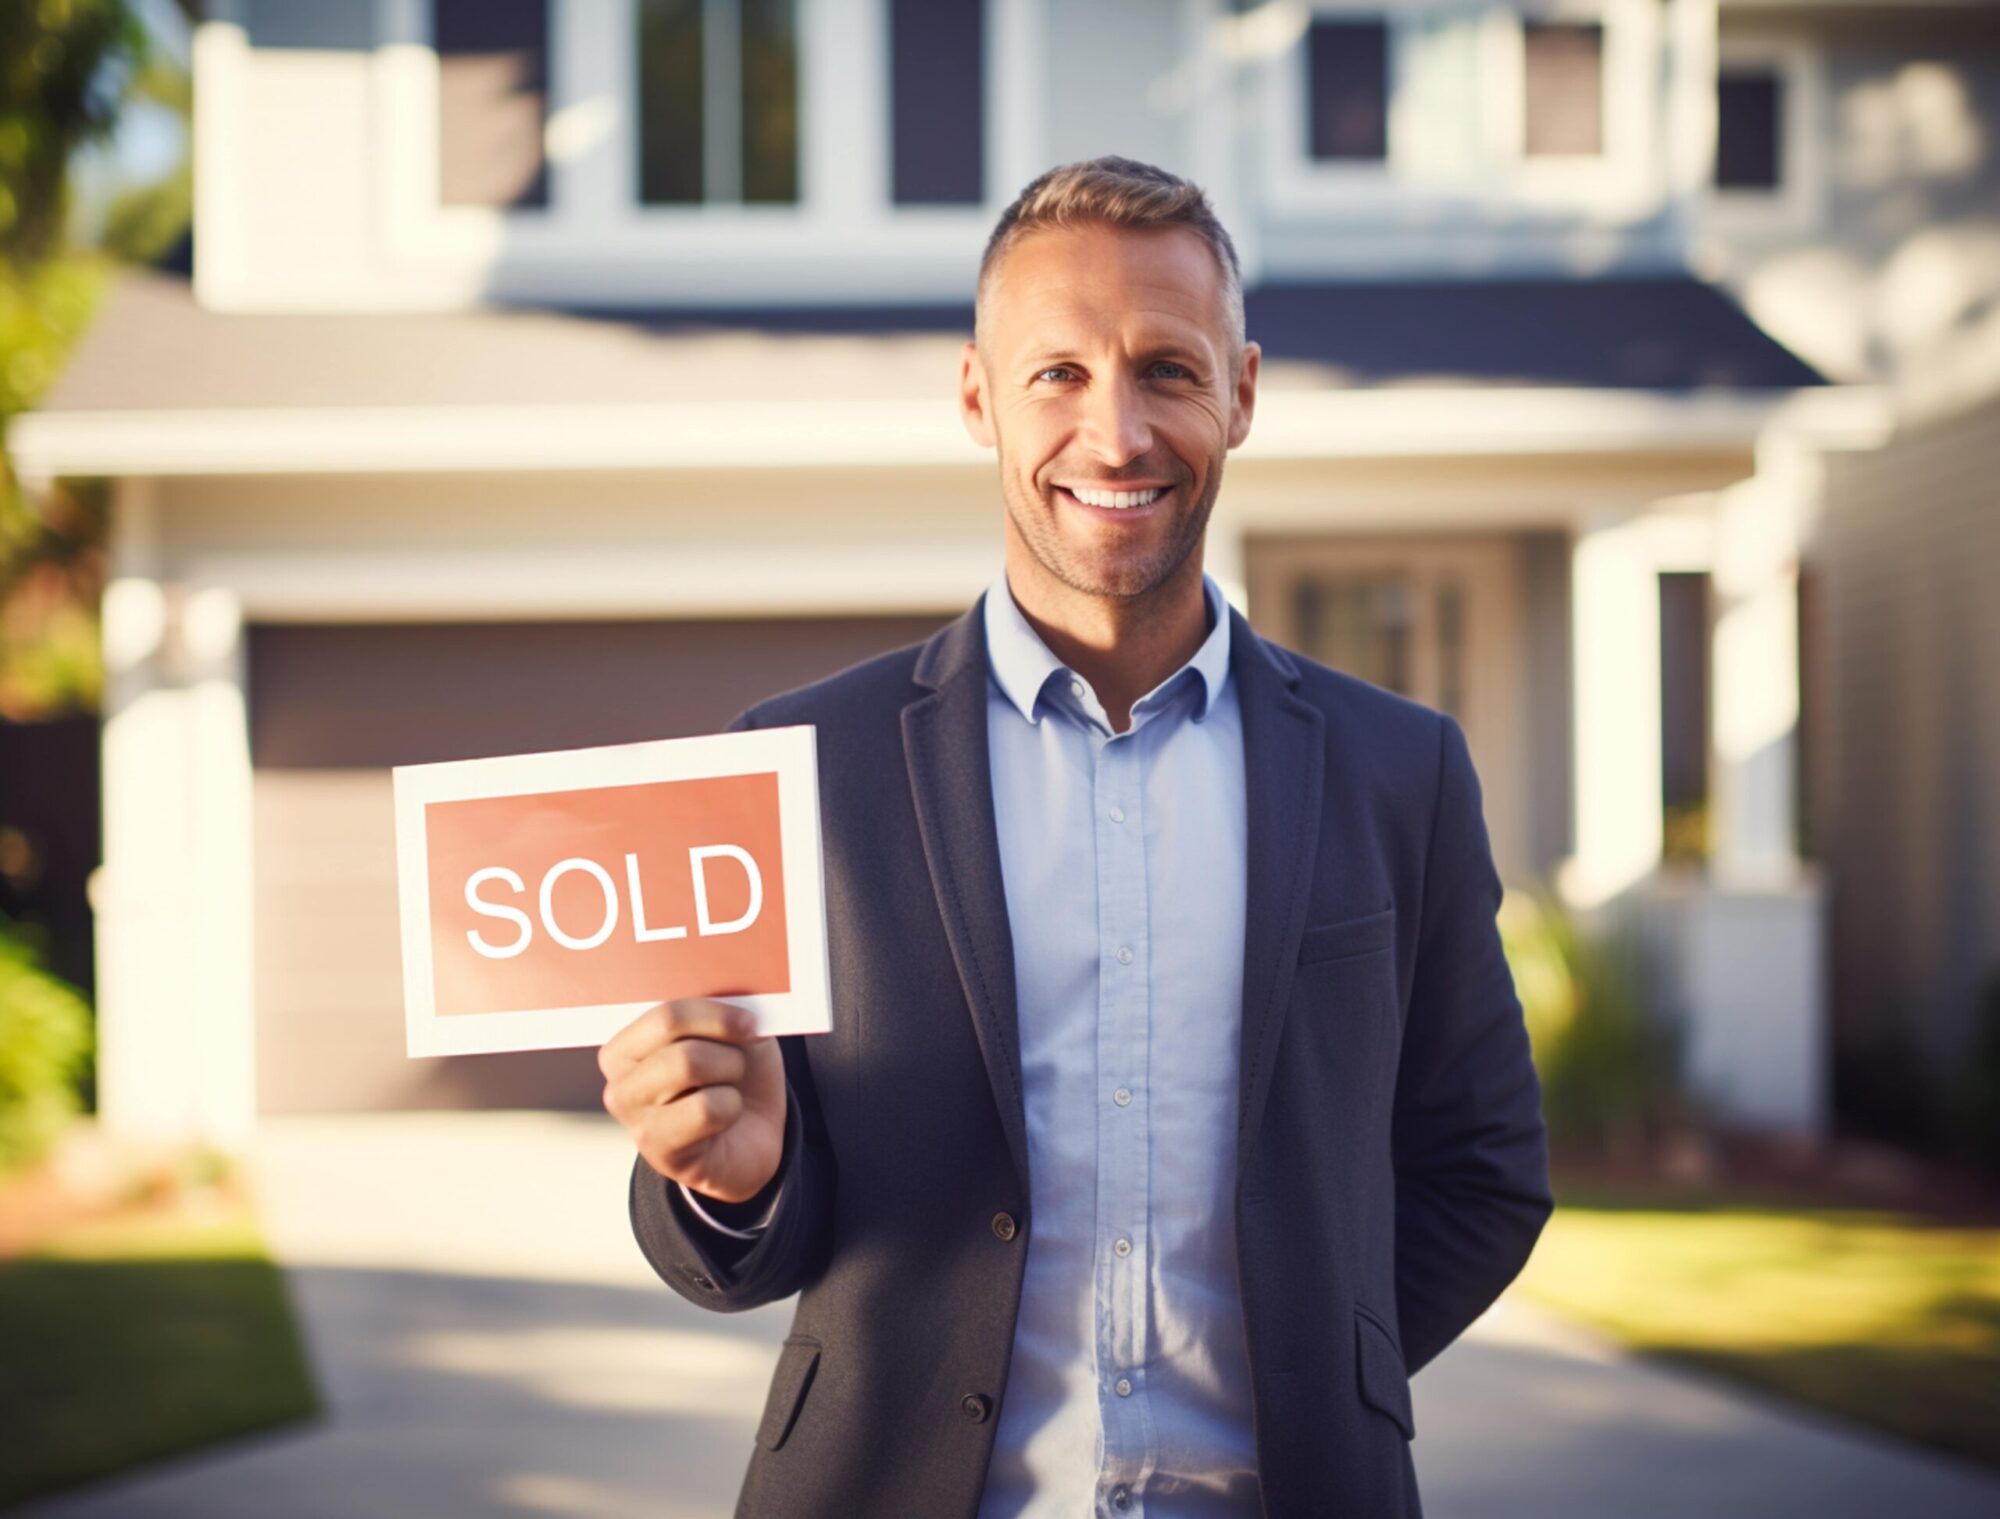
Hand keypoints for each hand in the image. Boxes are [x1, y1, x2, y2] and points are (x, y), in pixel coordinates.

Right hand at [599, 998, 787, 1204]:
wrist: (754, 1136)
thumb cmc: (733, 1079)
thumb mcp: (730, 1033)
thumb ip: (720, 1010)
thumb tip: (734, 999)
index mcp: (625, 1048)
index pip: (666, 1016)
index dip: (717, 1016)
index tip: (749, 1024)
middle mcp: (619, 1085)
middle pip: (680, 1048)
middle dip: (728, 1053)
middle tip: (737, 1065)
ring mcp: (635, 1122)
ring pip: (690, 1070)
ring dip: (730, 1077)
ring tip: (728, 1090)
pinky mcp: (659, 1152)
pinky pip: (706, 1111)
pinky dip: (731, 1108)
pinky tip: (724, 1120)